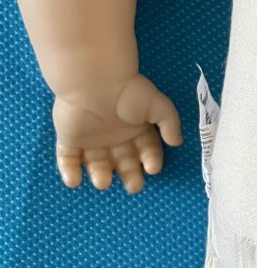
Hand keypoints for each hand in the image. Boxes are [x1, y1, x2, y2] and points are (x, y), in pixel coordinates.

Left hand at [53, 73, 182, 192]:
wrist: (94, 82)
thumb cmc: (129, 93)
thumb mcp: (159, 105)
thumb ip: (170, 124)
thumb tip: (177, 142)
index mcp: (136, 128)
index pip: (147, 150)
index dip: (151, 159)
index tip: (152, 168)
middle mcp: (115, 136)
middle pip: (124, 162)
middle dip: (129, 175)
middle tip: (134, 185)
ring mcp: (91, 139)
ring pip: (96, 164)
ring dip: (100, 175)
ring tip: (103, 181)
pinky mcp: (70, 138)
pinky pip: (68, 158)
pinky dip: (69, 171)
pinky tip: (75, 181)